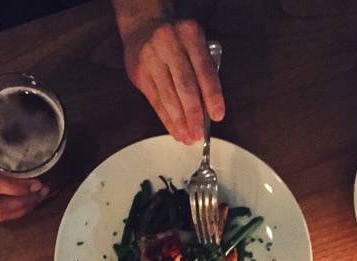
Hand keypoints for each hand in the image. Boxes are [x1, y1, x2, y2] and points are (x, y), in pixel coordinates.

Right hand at [121, 18, 224, 144]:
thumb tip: (207, 110)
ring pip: (167, 96)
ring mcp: (151, 58)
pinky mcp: (139, 73)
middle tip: (198, 134)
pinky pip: (155, 101)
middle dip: (193, 113)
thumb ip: (201, 70)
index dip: (212, 95)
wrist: (143, 27)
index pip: (204, 69)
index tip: (217, 116)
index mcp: (190, 35)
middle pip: (184, 85)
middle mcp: (169, 44)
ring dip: (179, 121)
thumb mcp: (193, 45)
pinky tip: (174, 130)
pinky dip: (166, 119)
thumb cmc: (176, 42)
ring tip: (187, 137)